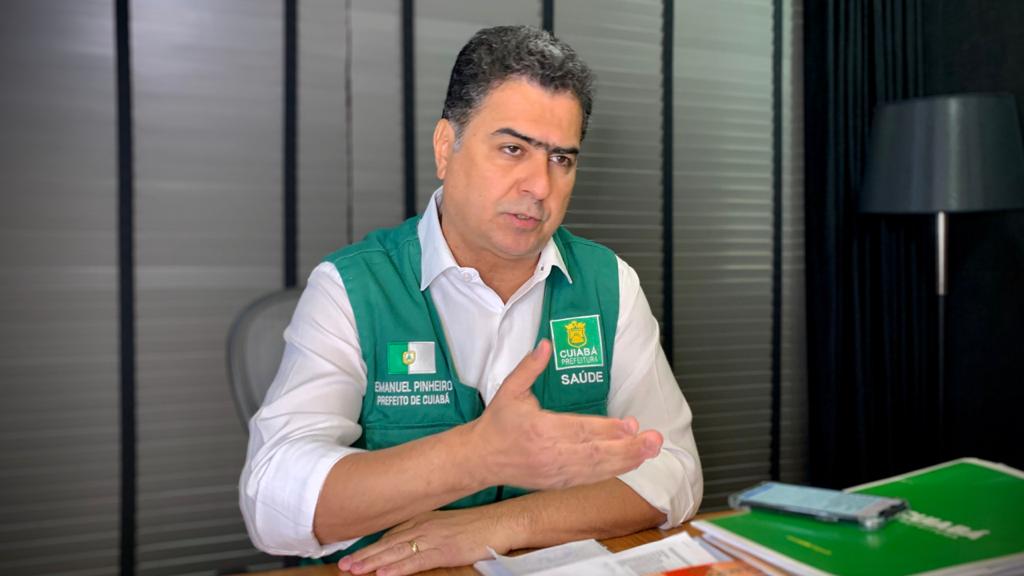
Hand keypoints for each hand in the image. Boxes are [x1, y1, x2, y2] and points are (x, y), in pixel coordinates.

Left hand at [338, 508, 511, 575]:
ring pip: (395, 552)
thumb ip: (425, 531)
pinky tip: (382, 574)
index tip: (351, 556)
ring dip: (372, 562)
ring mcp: (432, 539)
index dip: (369, 547)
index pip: (389, 535)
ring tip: (353, 570)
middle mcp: (422, 527)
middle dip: (364, 555)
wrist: (499, 523)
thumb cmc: (476, 526)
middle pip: (387, 543)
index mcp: (422, 520)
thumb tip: (409, 542)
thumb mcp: (445, 525)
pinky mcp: (443, 551)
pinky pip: (415, 561)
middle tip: (343, 565)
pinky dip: (397, 568)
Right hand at [467, 339, 662, 489]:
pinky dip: (610, 472)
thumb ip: (530, 368)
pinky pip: (588, 479)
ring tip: (649, 451)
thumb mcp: (509, 390)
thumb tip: (546, 344)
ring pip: (596, 469)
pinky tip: (628, 463)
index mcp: (539, 429)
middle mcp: (550, 454)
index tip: (631, 424)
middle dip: (628, 448)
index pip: (580, 430)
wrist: (479, 458)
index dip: (608, 429)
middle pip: (595, 454)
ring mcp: (554, 472)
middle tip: (653, 441)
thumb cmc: (496, 423)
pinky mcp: (556, 483)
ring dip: (625, 461)